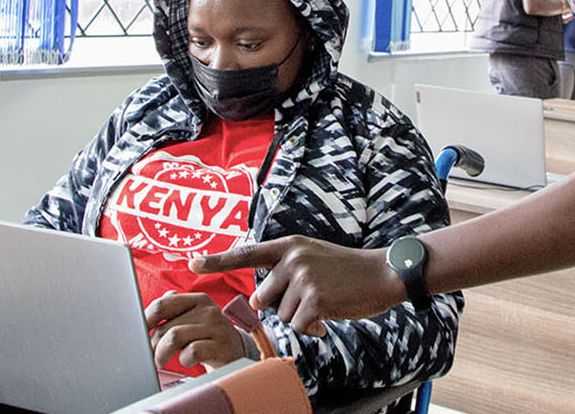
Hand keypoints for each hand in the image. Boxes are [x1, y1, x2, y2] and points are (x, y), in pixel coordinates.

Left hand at [144, 292, 244, 369]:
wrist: (236, 355)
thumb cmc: (206, 339)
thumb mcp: (192, 320)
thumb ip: (171, 312)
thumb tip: (142, 319)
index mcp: (197, 299)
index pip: (163, 304)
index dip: (145, 320)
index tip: (136, 335)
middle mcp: (208, 309)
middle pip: (166, 325)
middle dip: (152, 344)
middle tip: (150, 356)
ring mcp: (216, 327)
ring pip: (174, 337)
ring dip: (162, 353)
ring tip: (161, 361)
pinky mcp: (221, 346)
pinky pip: (191, 351)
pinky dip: (183, 359)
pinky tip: (186, 361)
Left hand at [191, 236, 403, 336]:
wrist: (382, 274)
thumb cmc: (346, 270)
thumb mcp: (312, 258)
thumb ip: (284, 272)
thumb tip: (257, 299)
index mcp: (289, 246)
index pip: (246, 253)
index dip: (217, 260)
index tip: (192, 264)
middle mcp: (292, 258)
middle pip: (264, 297)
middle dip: (282, 306)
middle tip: (312, 297)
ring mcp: (303, 278)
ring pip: (281, 314)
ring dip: (300, 317)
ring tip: (325, 302)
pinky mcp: (314, 300)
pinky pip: (298, 326)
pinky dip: (312, 328)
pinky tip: (329, 316)